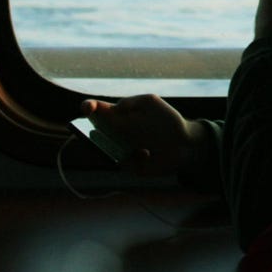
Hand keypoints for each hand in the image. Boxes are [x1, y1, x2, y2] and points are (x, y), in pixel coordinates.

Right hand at [80, 94, 209, 176]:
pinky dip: (134, 156)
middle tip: (98, 132)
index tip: (87, 109)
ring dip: (111, 146)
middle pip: (94, 133)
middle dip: (92, 133)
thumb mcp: (149, 105)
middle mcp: (115, 133)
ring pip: (104, 150)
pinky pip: (122, 163)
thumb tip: (112, 111)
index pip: (97, 110)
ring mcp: (119, 150)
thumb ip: (128, 105)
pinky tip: (147, 153)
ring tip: (128, 142)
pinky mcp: (128, 166)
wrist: (185, 144)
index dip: (89, 108)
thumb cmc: (166, 121)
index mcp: (119, 115)